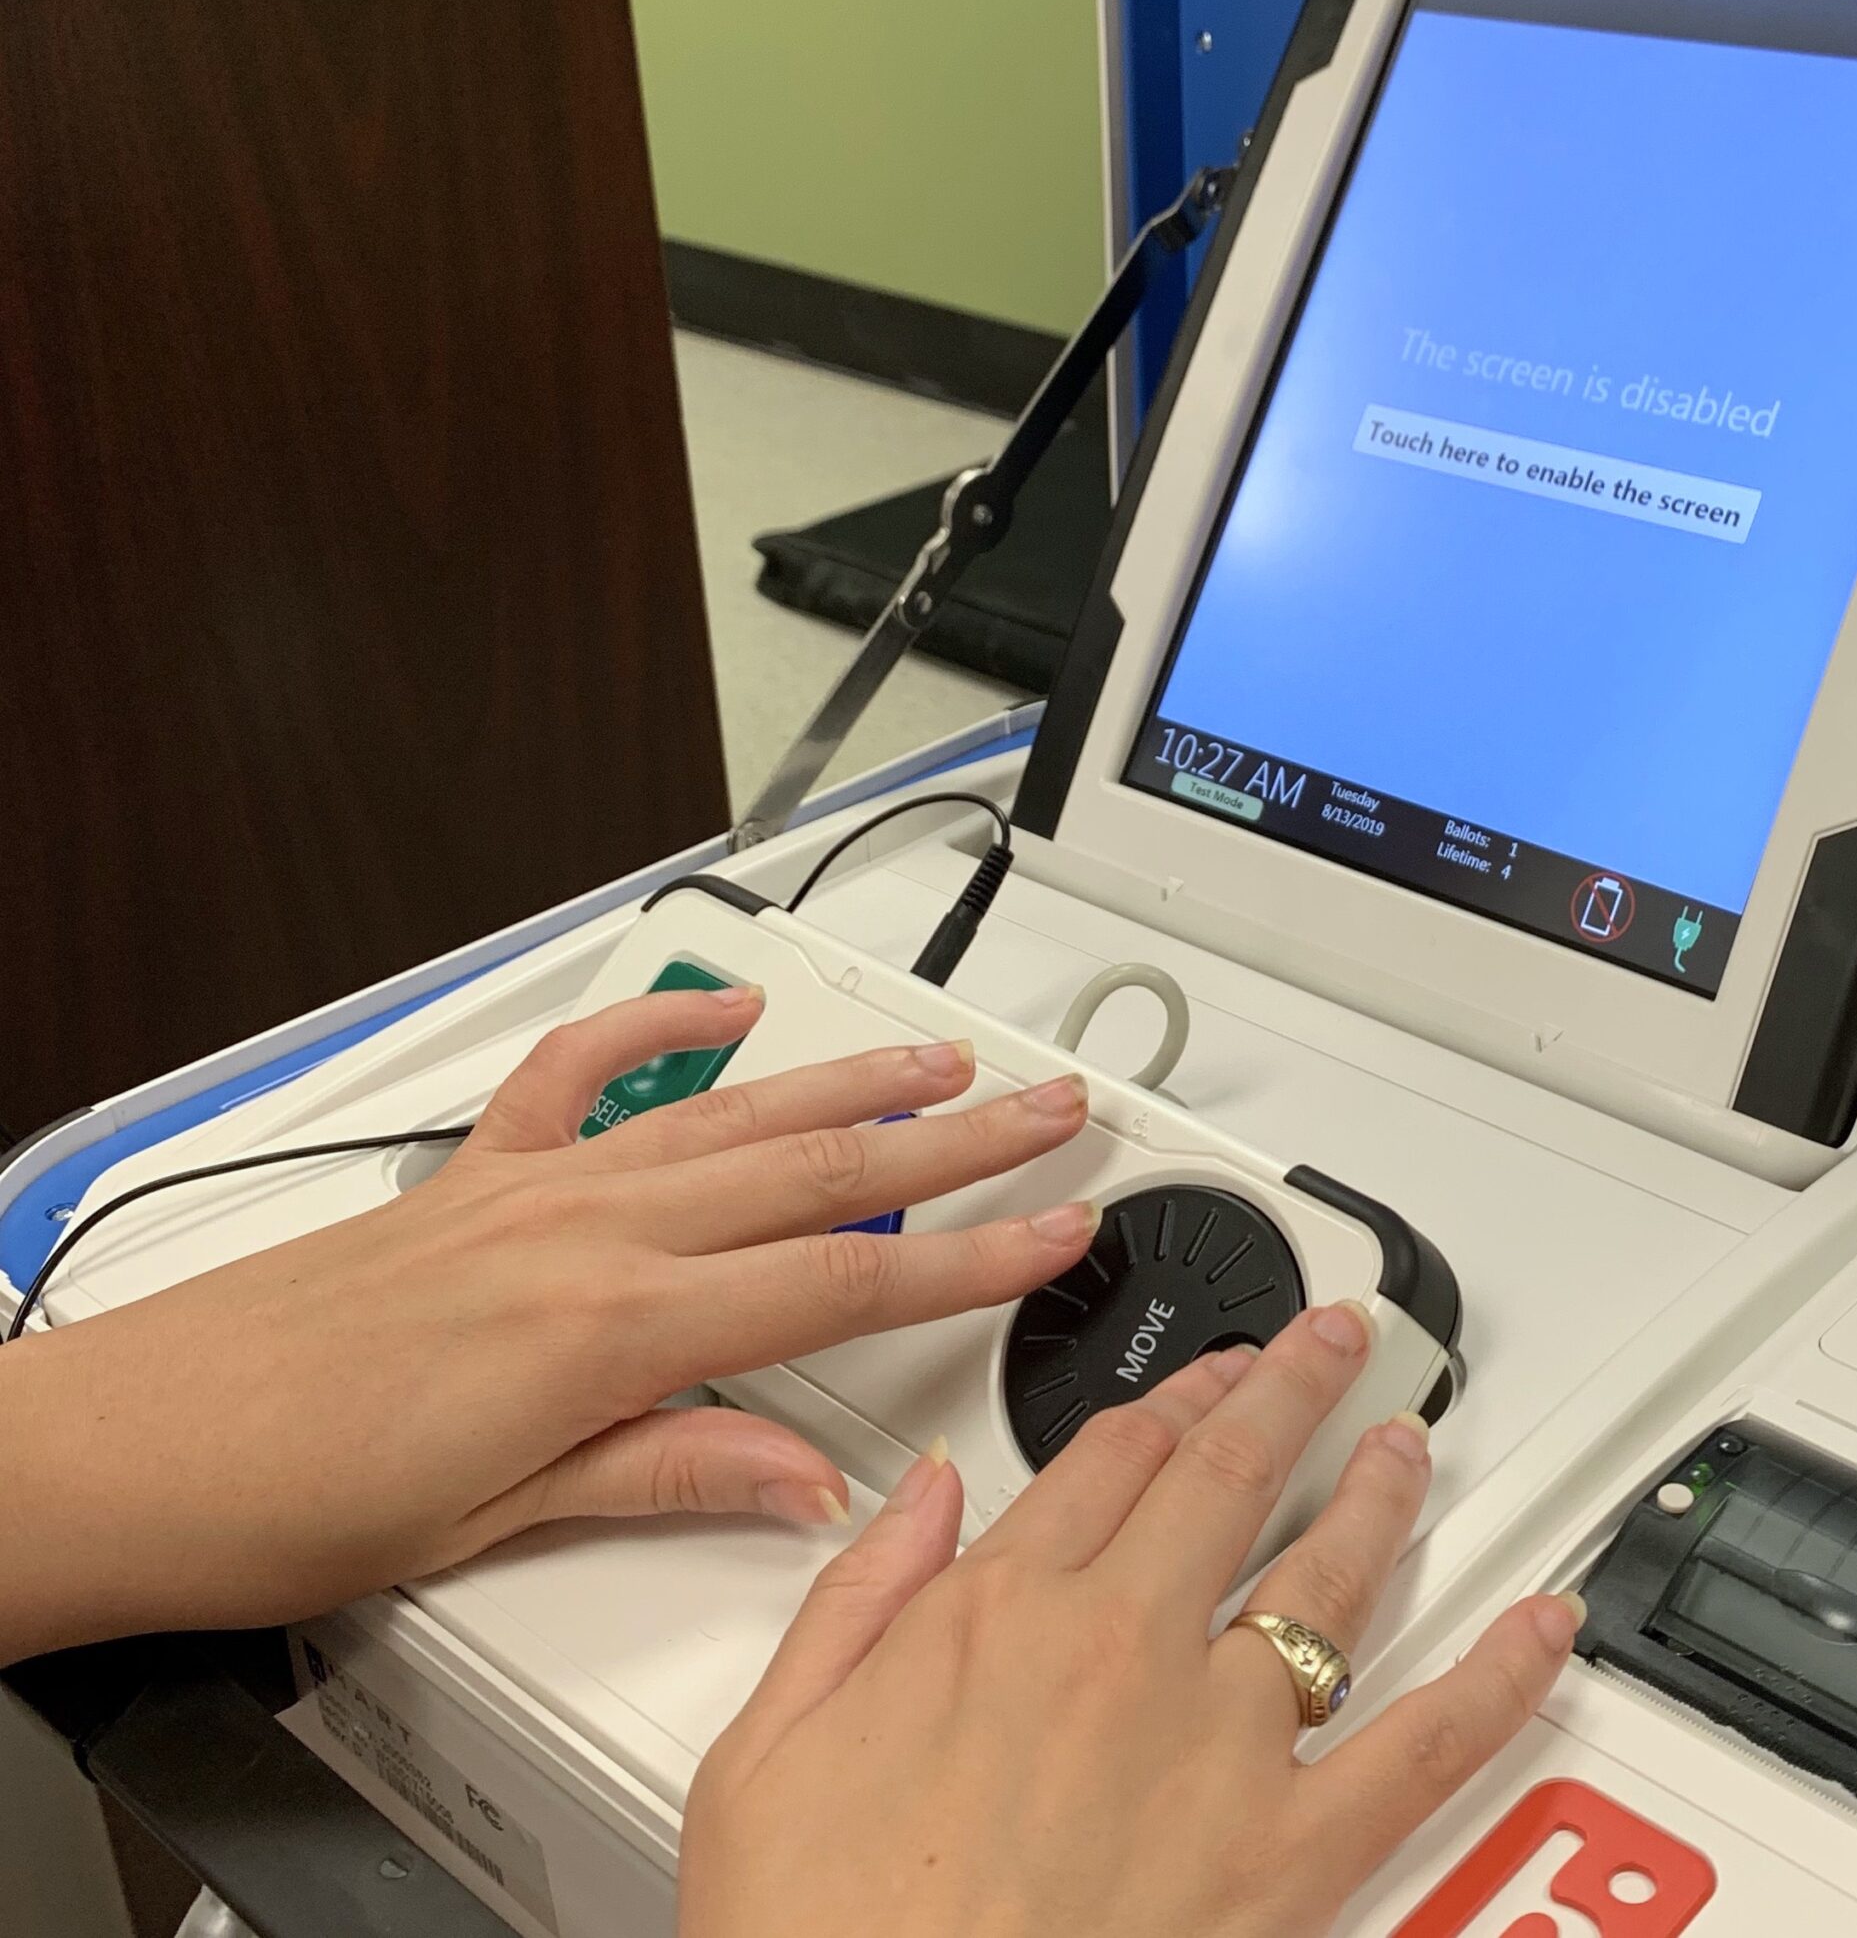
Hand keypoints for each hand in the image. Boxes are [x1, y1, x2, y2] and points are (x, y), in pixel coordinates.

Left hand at [0, 988, 1098, 1662]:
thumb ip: (673, 1469)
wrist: (128, 1448)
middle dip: (956, 1136)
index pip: (840, 1278)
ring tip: (948, 1058)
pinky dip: (664, 1027)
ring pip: (729, 1112)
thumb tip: (810, 1475)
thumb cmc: (288, 1499)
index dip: (970, 1254)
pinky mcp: (474, 1170)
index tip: (1056, 1227)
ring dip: (852, 1080)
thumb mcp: (504, 1522)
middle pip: (815, 1168)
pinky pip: (587, 1072)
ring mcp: (532, 1185)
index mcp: (607, 1330)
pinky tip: (729, 1008)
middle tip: (1053, 1106)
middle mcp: (583, 1231)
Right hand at [681, 1301, 1579, 1937]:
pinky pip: (1424, 1743)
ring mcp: (1217, 1742)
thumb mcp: (764, 1754)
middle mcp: (1120, 1651)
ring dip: (1379, 1491)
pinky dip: (1499, 1677)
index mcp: (996, 1614)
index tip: (1202, 1378)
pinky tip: (1542, 1628)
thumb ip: (855, 1599)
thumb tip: (916, 1495)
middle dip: (1289, 1392)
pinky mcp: (1290, 1850)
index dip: (1170, 1399)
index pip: (1107, 1458)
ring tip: (1407, 1445)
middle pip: (1227, 1476)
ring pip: (1327, 1573)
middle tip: (1330, 1347)